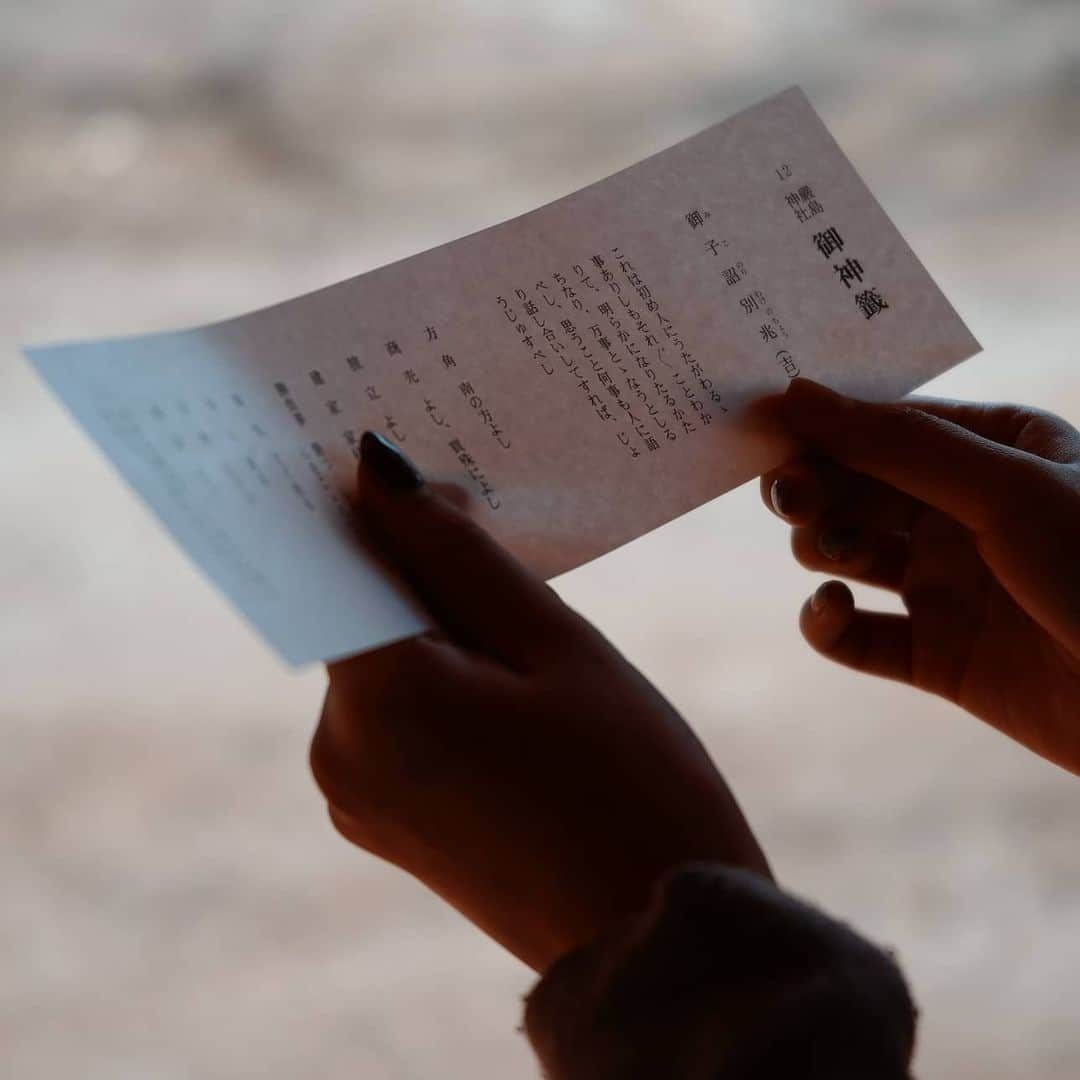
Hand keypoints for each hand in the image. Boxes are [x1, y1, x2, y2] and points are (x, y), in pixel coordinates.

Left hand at [310, 432, 769, 972]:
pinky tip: (512, 695)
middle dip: (427, 575)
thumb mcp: (555, 645)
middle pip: (365, 615)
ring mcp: (353, 797)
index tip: (440, 479)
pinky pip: (396, 720)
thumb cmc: (631, 780)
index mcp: (374, 701)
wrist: (658, 936)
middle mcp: (336, 753)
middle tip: (511, 558)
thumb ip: (460, 556)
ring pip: (383, 666)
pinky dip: (438, 686)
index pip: (348, 564)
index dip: (394, 514)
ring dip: (440, 632)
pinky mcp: (382, 823)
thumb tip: (387, 477)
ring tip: (529, 643)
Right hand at [761, 378, 1079, 772]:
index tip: (765, 424)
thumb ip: (894, 444)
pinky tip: (829, 610)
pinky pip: (855, 634)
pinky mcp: (936, 655)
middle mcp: (967, 512)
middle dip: (815, 485)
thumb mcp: (1003, 488)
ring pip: (845, 551)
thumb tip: (795, 396)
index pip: (888, 423)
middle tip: (790, 495)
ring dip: (818, 545)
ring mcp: (949, 585)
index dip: (827, 424)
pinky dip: (826, 622)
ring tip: (827, 552)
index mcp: (997, 451)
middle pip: (857, 486)